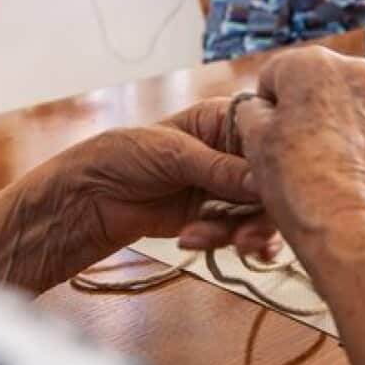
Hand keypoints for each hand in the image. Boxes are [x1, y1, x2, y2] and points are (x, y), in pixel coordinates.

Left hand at [25, 116, 279, 268]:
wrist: (85, 198)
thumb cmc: (122, 155)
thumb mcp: (172, 154)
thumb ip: (219, 168)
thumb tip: (264, 181)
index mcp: (224, 120)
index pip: (268, 136)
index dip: (279, 160)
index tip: (280, 187)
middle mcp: (230, 152)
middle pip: (270, 180)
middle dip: (262, 210)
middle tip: (250, 234)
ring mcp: (223, 187)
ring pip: (257, 211)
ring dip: (244, 231)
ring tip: (227, 243)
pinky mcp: (213, 217)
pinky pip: (237, 232)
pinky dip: (227, 242)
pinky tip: (200, 243)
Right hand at [233, 47, 364, 247]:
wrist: (351, 227)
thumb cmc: (302, 183)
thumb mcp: (254, 140)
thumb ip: (251, 110)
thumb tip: (258, 109)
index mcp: (314, 64)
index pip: (276, 73)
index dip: (265, 105)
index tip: (267, 129)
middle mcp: (356, 71)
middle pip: (315, 83)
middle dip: (302, 109)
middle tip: (291, 148)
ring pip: (345, 103)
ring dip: (330, 123)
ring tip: (318, 161)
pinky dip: (357, 141)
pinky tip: (343, 168)